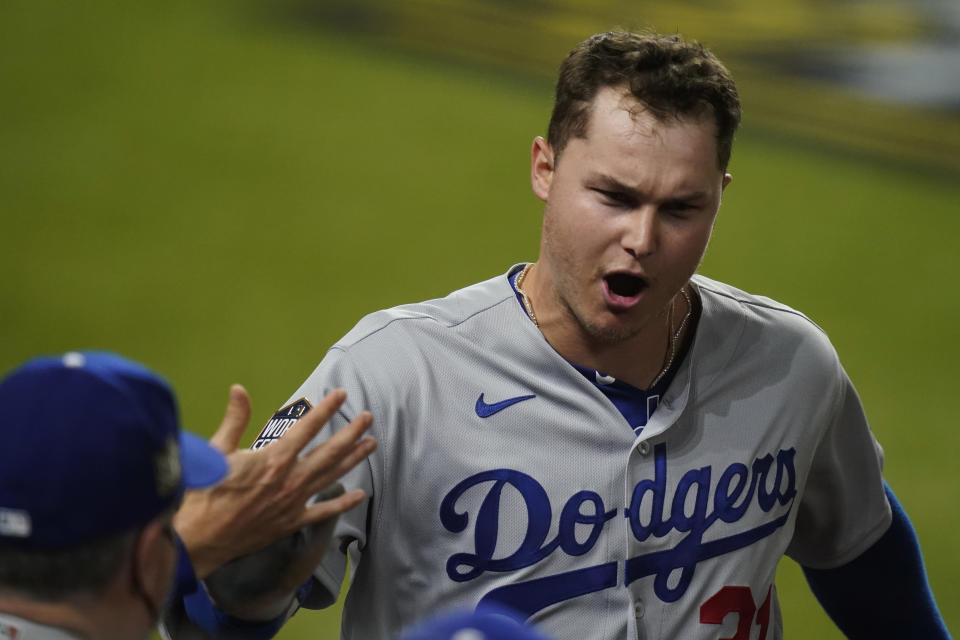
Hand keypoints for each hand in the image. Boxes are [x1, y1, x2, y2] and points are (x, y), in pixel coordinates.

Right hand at [173, 385, 375, 579]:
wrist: (199, 538)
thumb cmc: (204, 493)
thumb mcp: (217, 451)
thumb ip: (235, 419)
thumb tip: (238, 389)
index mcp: (274, 459)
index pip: (308, 428)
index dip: (327, 409)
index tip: (341, 396)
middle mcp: (290, 479)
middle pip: (330, 451)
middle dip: (352, 433)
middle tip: (368, 418)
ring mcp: (294, 502)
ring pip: (331, 476)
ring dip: (353, 459)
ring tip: (371, 445)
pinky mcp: (291, 522)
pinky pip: (323, 512)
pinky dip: (342, 504)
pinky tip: (360, 496)